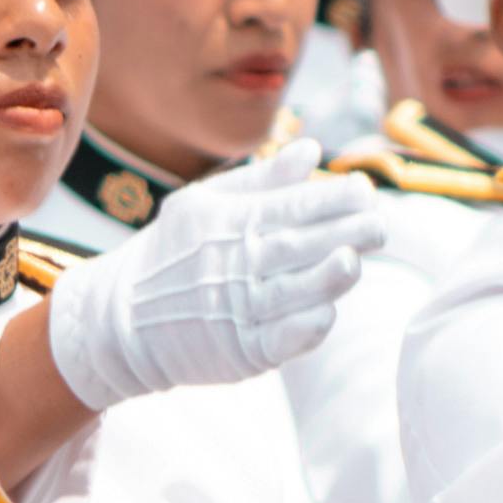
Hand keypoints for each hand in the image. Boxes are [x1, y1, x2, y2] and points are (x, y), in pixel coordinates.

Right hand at [40, 153, 383, 409]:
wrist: (123, 320)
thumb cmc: (174, 253)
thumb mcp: (205, 204)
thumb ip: (264, 181)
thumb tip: (312, 150)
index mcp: (226, 223)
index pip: (289, 207)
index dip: (330, 199)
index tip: (364, 191)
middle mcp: (231, 264)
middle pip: (296, 246)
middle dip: (342, 233)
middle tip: (380, 224)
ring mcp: (234, 310)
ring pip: (290, 292)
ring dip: (326, 277)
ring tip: (355, 259)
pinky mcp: (239, 352)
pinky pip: (277, 340)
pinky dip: (302, 327)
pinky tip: (328, 312)